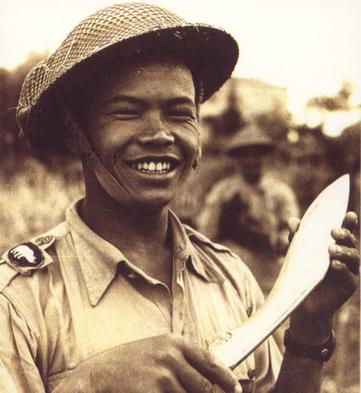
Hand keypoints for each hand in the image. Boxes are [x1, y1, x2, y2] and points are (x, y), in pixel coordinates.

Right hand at [54, 334, 241, 392]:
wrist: (96, 375)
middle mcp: (171, 357)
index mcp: (174, 342)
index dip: (227, 378)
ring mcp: (162, 376)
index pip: (210, 360)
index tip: (236, 389)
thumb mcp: (155, 350)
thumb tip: (206, 377)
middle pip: (205, 386)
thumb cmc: (127, 364)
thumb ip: (180, 358)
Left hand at [289, 211, 358, 343]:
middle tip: (334, 231)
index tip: (350, 214)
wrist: (302, 300)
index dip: (349, 223)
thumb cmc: (302, 273)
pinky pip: (348, 275)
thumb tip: (292, 220)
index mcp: (336, 245)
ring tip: (331, 249)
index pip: (345, 231)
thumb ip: (297, 237)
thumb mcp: (298, 253)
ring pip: (353, 257)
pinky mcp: (349, 285)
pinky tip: (333, 264)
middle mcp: (346, 256)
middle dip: (345, 234)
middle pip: (351, 242)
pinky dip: (341, 268)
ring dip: (343, 251)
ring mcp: (350, 270)